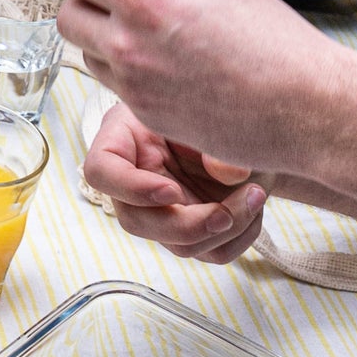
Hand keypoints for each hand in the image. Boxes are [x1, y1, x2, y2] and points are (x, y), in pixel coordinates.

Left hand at [58, 0, 340, 180]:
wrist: (307, 109)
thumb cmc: (274, 38)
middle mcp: (128, 44)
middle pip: (67, 15)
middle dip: (88, 5)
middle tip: (120, 5)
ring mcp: (133, 85)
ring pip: (86, 54)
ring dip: (105, 42)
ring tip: (152, 40)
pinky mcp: (145, 115)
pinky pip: (115, 85)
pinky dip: (129, 74)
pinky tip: (169, 69)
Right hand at [83, 104, 267, 265]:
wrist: (241, 121)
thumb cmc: (212, 104)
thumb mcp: (209, 108)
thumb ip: (215, 134)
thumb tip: (231, 174)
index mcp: (123, 140)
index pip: (101, 171)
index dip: (131, 189)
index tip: (172, 190)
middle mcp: (137, 181)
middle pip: (137, 222)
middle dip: (188, 225)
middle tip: (226, 213)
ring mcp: (165, 210)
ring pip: (179, 246)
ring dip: (223, 231)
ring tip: (255, 195)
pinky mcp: (194, 229)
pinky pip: (212, 251)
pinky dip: (239, 237)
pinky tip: (254, 208)